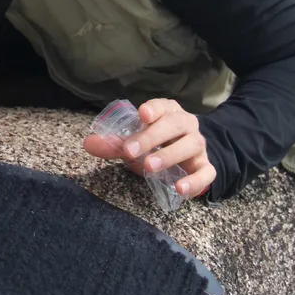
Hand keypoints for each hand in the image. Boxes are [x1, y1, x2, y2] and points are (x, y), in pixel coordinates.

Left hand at [83, 98, 216, 199]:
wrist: (187, 159)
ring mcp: (198, 146)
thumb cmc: (157, 146)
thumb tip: (88, 144)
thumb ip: (114, 144)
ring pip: (191, 145)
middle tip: (131, 150)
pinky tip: (179, 188)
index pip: (164, 105)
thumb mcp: (135, 143)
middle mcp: (187, 125)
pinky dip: (195, 181)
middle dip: (152, 136)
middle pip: (175, 124)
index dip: (154, 108)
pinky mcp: (205, 167)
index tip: (142, 114)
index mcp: (169, 113)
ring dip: (170, 155)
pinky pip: (206, 173)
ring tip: (150, 167)